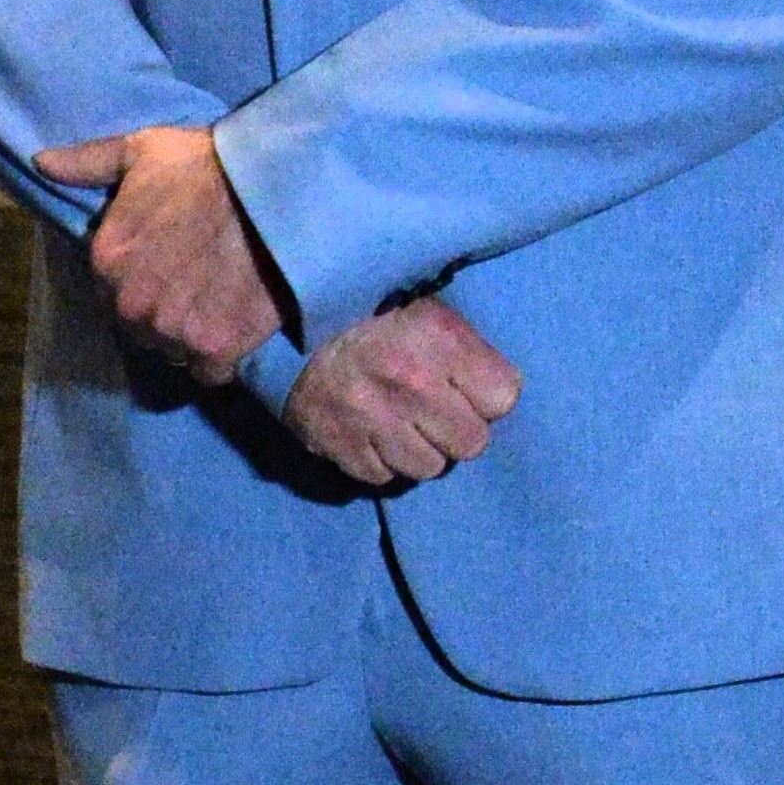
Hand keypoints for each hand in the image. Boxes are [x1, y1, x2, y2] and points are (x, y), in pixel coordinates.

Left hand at [34, 123, 281, 387]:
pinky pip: (209, 371)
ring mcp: (174, 330)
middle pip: (140, 326)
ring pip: (173, 349)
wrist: (276, 188)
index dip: (140, 279)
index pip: (110, 292)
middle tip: (198, 281)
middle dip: (163, 310)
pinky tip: (236, 325)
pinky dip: (221, 356)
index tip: (169, 263)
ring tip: (218, 300)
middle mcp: (133, 304)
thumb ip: (87, 164)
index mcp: (107, 261)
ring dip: (190, 334)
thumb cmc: (206, 165)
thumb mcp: (140, 151)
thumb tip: (40, 163)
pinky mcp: (217, 348)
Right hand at [282, 298, 521, 484]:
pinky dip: (380, 461)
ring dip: (419, 450)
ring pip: (428, 467)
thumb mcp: (423, 308)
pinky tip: (370, 434)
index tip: (467, 387)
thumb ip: (461, 348)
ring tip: (400, 424)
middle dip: (456, 430)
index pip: (503, 397)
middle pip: (471, 443)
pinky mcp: (340, 446)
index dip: (486, 396)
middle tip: (434, 412)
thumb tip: (494, 392)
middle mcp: (412, 382)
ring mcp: (374, 419)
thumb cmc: (365, 312)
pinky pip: (383, 477)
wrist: (280, 322)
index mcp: (440, 339)